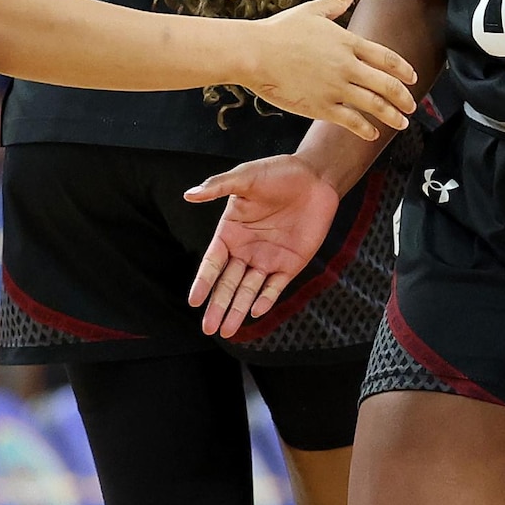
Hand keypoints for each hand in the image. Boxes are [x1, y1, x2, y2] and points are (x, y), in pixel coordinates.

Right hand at [185, 156, 342, 336]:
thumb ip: (218, 187)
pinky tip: (256, 312)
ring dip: (238, 310)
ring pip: (249, 290)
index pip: (212, 263)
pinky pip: (276, 286)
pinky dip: (266, 299)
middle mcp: (246, 249)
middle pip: (228, 284)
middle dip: (217, 306)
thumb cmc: (278, 173)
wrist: (315, 177)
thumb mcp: (245, 178)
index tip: (193, 301)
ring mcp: (268, 258)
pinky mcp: (291, 263)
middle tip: (208, 328)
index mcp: (230, 232)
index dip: (203, 282)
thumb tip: (189, 194)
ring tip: (227, 331)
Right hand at [245, 0, 416, 136]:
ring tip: (402, 123)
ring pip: (374, 105)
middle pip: (386, 84)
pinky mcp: (321, 106)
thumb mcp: (313, 11)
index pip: (386, 58)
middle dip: (404, 97)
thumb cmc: (279, 30)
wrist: (254, 52)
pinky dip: (365, 129)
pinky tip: (372, 134)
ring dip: (392, 116)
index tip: (413, 78)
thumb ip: (338, 0)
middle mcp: (346, 65)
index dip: (403, 70)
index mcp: (347, 42)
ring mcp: (335, 87)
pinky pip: (351, 120)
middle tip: (413, 106)